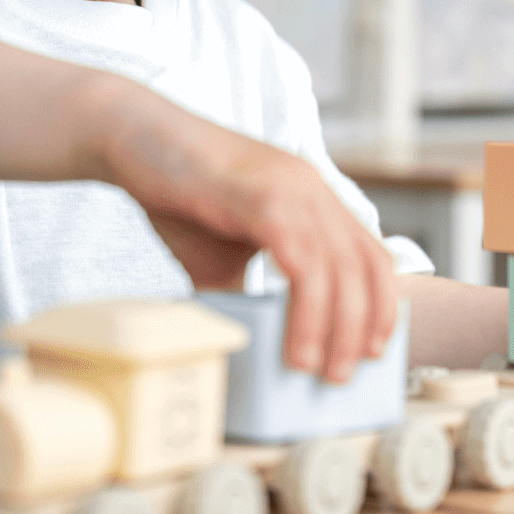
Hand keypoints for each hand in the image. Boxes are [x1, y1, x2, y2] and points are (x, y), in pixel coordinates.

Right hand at [101, 84, 397, 383]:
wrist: (132, 138)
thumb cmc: (177, 196)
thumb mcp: (222, 256)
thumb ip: (247, 293)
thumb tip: (255, 348)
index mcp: (313, 199)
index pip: (371, 254)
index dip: (382, 305)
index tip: (373, 351)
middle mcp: (312, 189)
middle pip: (366, 265)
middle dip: (364, 327)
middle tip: (343, 375)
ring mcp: (292, 188)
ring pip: (339, 267)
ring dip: (337, 328)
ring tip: (321, 370)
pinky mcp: (262, 195)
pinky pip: (301, 260)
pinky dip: (306, 310)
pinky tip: (295, 345)